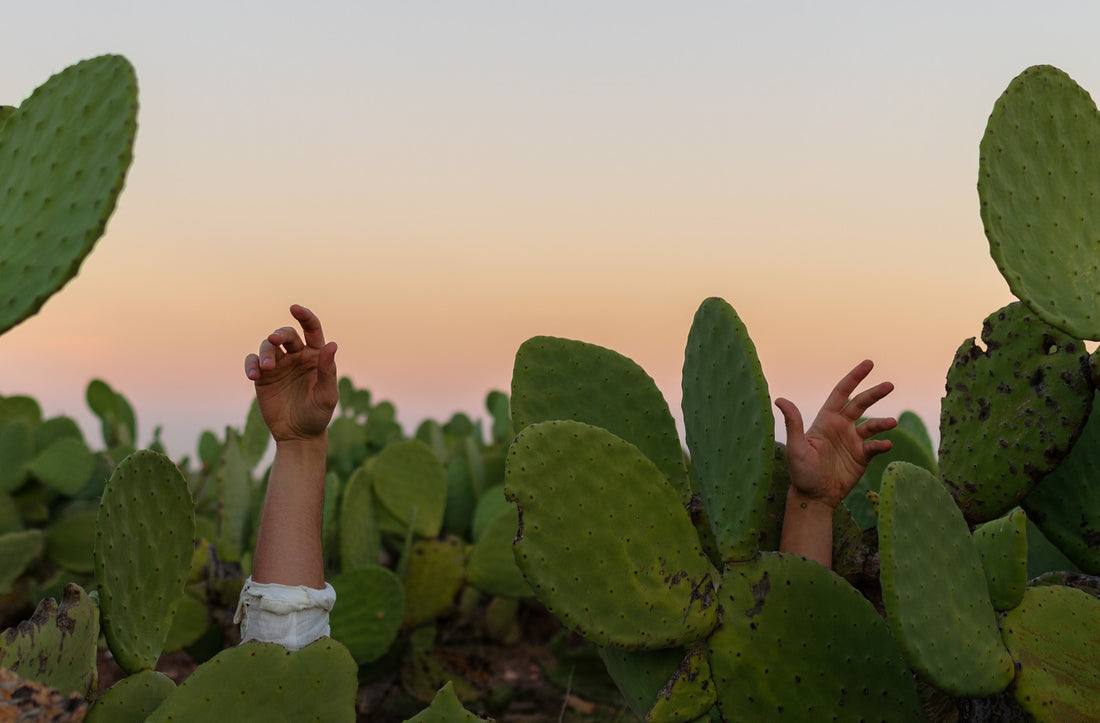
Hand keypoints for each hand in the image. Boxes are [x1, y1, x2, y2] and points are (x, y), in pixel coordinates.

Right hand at [244, 304, 337, 442]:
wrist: (298, 435)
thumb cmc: (318, 415)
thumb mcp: (326, 394)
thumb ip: (327, 370)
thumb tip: (332, 344)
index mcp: (315, 356)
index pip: (311, 330)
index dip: (304, 316)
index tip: (295, 308)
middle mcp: (297, 356)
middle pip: (286, 335)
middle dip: (279, 335)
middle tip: (274, 341)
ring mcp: (278, 365)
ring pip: (267, 347)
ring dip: (265, 353)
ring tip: (266, 369)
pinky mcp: (262, 377)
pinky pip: (253, 363)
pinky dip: (251, 365)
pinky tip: (253, 375)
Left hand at [775, 359, 894, 509]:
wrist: (814, 496)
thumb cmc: (801, 471)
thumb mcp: (796, 447)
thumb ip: (793, 423)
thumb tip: (780, 399)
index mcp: (826, 420)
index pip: (842, 393)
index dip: (854, 377)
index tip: (868, 363)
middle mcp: (842, 427)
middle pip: (861, 404)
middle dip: (874, 393)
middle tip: (889, 385)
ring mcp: (854, 441)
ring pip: (872, 425)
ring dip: (882, 423)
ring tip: (891, 422)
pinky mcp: (862, 456)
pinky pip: (875, 446)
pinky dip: (882, 444)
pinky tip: (887, 444)